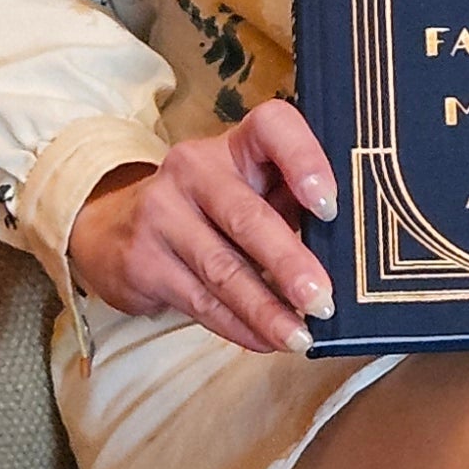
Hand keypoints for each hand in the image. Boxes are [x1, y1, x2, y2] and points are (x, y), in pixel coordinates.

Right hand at [65, 99, 338, 354]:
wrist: (116, 226)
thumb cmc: (217, 206)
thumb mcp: (254, 188)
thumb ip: (295, 204)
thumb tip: (353, 249)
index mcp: (238, 142)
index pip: (273, 127)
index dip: (305, 160)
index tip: (331, 206)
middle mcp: (195, 168)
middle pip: (246, 216)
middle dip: (288, 263)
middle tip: (323, 300)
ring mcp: (161, 212)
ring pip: (223, 268)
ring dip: (266, 310)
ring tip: (300, 336)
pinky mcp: (143, 261)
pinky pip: (201, 301)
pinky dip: (239, 327)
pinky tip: (266, 340)